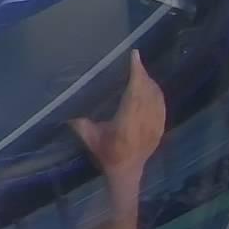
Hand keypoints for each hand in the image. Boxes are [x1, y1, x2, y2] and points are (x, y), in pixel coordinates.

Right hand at [69, 50, 165, 183]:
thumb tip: (66, 107)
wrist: (127, 171)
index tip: (134, 56)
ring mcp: (156, 125)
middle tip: (135, 61)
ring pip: (156, 96)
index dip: (136, 73)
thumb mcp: (89, 138)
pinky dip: (157, 92)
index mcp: (126, 124)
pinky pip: (162, 104)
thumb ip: (80, 123)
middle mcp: (144, 122)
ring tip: (141, 71)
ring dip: (149, 81)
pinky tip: (151, 86)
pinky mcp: (161, 127)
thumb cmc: (106, 154)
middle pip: (147, 91)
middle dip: (142, 74)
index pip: (134, 93)